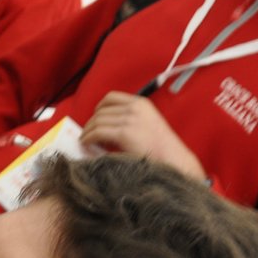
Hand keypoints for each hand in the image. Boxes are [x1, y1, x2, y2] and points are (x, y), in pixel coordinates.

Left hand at [80, 92, 205, 179]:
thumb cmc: (160, 149)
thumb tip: (106, 125)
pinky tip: (87, 144)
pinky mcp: (124, 133)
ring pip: (97, 121)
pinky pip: (97, 132)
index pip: (111, 97)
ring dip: (87, 131)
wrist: (172, 160)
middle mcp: (135, 108)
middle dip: (91, 123)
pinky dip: (88, 138)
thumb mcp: (147, 125)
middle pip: (101, 110)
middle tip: (87, 134)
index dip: (98, 107)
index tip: (94, 118)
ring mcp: (129, 119)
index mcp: (141, 103)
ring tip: (85, 141)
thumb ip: (129, 120)